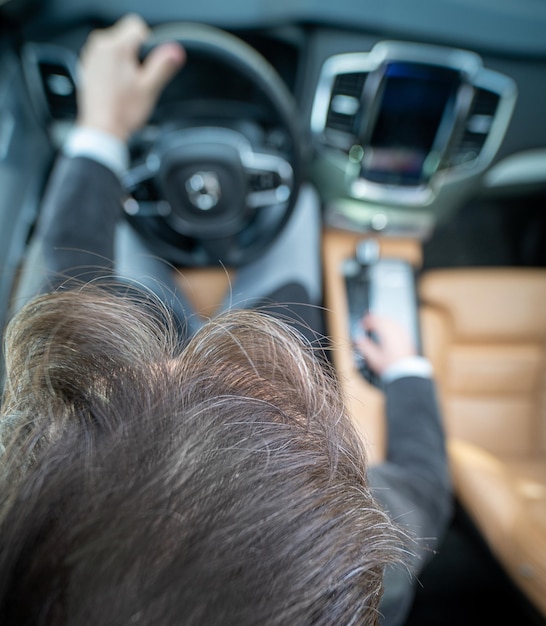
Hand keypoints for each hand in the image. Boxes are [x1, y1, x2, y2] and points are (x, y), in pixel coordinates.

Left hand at [76, 14, 185, 140]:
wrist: (102, 129)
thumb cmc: (123, 112)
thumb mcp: (150, 88)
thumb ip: (163, 65)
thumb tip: (176, 51)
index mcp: (115, 47)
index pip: (137, 26)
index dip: (147, 45)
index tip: (145, 66)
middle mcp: (99, 46)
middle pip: (126, 36)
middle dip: (135, 54)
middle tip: (136, 80)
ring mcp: (90, 56)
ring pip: (116, 47)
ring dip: (124, 61)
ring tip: (125, 86)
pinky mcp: (87, 66)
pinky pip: (105, 58)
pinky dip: (113, 68)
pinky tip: (116, 88)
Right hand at [355, 314, 416, 375]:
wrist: (405, 372)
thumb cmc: (390, 366)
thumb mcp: (373, 358)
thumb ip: (364, 346)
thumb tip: (359, 339)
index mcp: (387, 334)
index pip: (376, 321)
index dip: (367, 321)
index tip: (362, 323)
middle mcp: (396, 332)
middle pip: (384, 319)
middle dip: (375, 319)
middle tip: (368, 321)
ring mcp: (403, 335)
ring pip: (392, 322)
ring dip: (383, 321)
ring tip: (377, 324)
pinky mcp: (407, 339)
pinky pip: (398, 327)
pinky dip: (391, 325)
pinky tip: (389, 330)